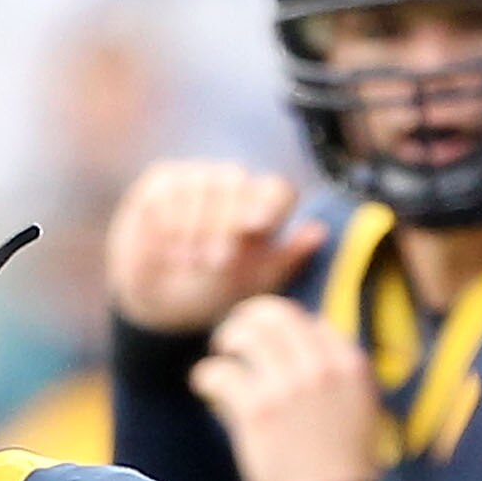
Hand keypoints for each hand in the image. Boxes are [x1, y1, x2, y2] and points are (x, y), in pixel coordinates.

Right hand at [106, 162, 325, 335]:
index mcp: (261, 205)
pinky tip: (169, 252)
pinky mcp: (162, 182)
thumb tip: (319, 232)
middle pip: (236, 183)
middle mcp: (232, 184)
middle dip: (226, 222)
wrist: (162, 302)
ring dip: (195, 227)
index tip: (258, 227)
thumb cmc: (215, 291)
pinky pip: (168, 192)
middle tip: (218, 261)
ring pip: (200, 185)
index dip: (267, 204)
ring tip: (190, 263)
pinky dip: (169, 224)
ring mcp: (196, 178)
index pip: (274, 190)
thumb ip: (286, 258)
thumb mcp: (255, 282)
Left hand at [189, 294, 384, 480]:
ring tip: (221, 351)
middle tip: (234, 335)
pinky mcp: (258, 411)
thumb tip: (304, 358)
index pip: (312, 323)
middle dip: (251, 319)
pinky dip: (207, 375)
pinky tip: (203, 383)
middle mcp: (320, 366)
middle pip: (277, 316)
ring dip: (228, 338)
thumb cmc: (344, 469)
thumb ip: (336, 379)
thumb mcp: (359, 410)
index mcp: (349, 364)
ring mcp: (288, 386)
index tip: (273, 342)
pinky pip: (222, 373)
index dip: (287, 329)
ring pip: (247, 335)